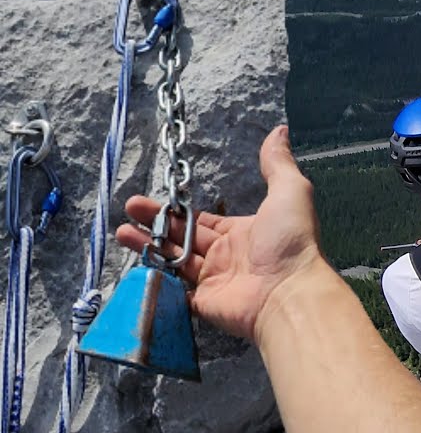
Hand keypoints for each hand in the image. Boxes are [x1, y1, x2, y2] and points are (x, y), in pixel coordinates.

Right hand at [115, 125, 326, 343]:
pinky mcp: (202, 302)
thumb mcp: (289, 192)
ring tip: (120, 230)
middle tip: (128, 207)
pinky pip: (174, 289)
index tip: (154, 198)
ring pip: (174, 259)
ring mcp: (214, 280)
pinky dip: (154, 276)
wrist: (289, 293)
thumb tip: (280, 131)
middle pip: (184, 236)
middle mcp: (228, 255)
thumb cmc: (290, 240)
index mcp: (244, 231)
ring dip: (147, 244)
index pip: (204, 220)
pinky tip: (133, 261)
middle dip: (155, 222)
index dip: (179, 210)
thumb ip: (277, 164)